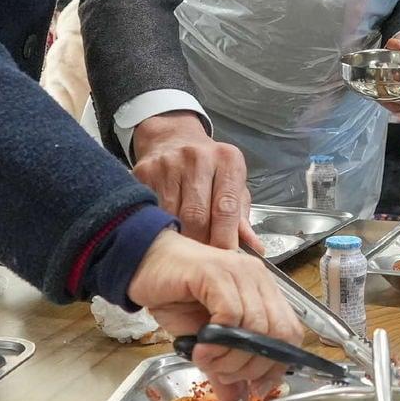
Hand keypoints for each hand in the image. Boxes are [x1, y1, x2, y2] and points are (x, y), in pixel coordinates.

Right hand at [128, 230, 303, 400]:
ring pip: (255, 327)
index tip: (251, 385)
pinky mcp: (217, 272)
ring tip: (206, 360)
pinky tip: (200, 348)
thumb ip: (224, 367)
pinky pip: (231, 314)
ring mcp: (240, 273)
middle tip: (222, 373)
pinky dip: (217, 341)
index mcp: (264, 292)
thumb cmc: (176, 297)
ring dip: (230, 356)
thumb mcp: (205, 341)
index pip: (291, 333)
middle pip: (278, 334)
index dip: (275, 365)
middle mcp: (258, 280)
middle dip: (251, 366)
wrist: (144, 264)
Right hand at [132, 111, 260, 251]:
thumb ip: (241, 217)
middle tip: (203, 261)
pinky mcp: (145, 172)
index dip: (225, 239)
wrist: (174, 139)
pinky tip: (165, 234)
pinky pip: (153, 210)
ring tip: (184, 252)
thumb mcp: (232, 185)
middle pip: (197, 216)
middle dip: (201, 243)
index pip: (226, 208)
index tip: (225, 259)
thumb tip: (255, 248)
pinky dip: (159, 227)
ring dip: (179, 238)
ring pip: (172, 216)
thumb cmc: (210, 169)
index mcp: (227, 160)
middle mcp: (198, 158)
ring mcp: (169, 163)